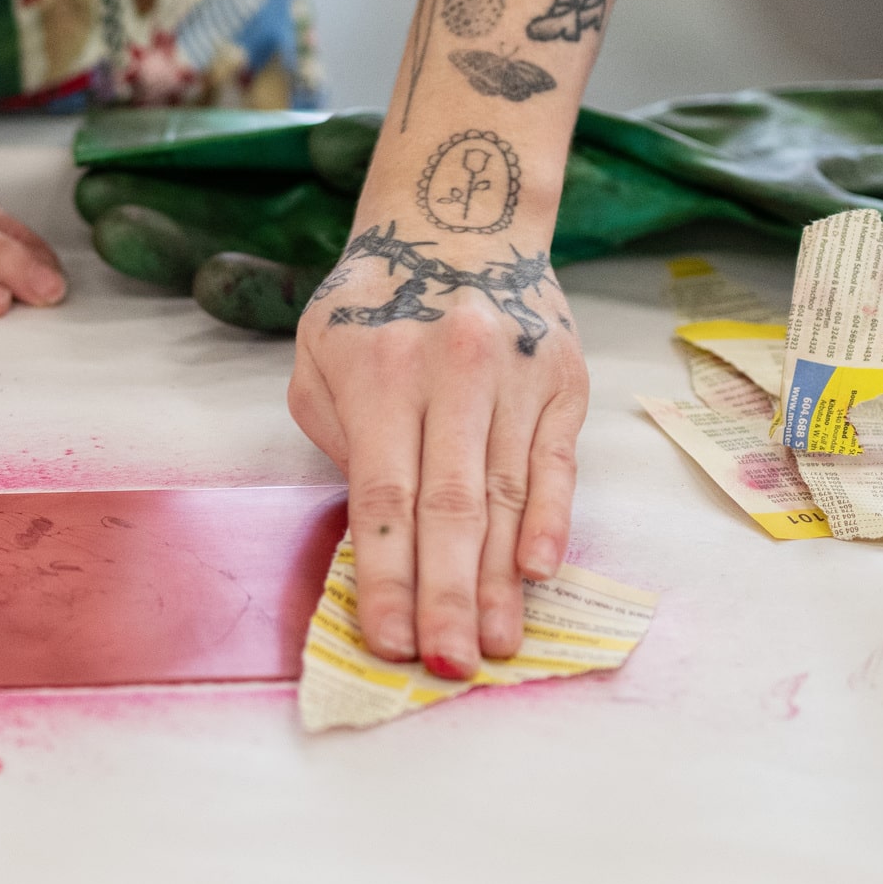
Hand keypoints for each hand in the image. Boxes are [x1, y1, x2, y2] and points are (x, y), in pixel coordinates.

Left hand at [285, 221, 586, 676]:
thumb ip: (338, 435)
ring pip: (505, 496)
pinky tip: (539, 573)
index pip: (382, 496)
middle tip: (448, 666)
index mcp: (378, 372)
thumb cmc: (374, 299)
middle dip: (447, 596)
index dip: (386, 575)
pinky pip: (555, 464)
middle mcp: (451, 375)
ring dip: (501, 580)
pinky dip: (548, 521)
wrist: (460, 217)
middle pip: (449, 508)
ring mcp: (514, 378)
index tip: (388, 641)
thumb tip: (371, 529)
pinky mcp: (562, 381)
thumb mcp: (320, 352)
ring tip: (496, 644)